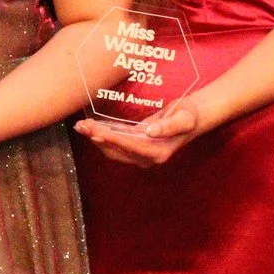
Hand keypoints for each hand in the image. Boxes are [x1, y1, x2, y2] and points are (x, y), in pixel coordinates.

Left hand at [74, 95, 205, 167]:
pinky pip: (115, 143)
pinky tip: (90, 126)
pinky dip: (102, 135)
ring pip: (112, 149)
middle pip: (116, 150)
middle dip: (97, 138)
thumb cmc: (188, 115)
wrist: (192, 117)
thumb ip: (169, 126)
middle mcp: (147, 158)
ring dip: (96, 137)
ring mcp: (141, 154)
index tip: (95, 131)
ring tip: (81, 125)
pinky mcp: (136, 145)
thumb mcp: (184, 118)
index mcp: (158, 153)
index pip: (129, 146)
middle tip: (81, 125)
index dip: (110, 139)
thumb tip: (150, 132)